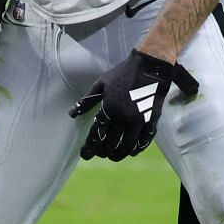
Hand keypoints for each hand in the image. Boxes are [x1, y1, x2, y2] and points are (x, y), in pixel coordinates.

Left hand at [69, 49, 198, 162]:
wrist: (150, 67)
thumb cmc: (123, 74)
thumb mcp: (101, 84)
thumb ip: (86, 101)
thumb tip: (72, 114)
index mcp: (110, 107)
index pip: (97, 133)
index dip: (90, 146)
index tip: (84, 154)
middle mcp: (124, 117)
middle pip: (111, 142)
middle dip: (102, 152)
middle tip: (98, 155)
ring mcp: (139, 120)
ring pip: (127, 146)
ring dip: (118, 154)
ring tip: (112, 156)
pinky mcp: (152, 121)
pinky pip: (143, 141)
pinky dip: (136, 149)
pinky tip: (131, 151)